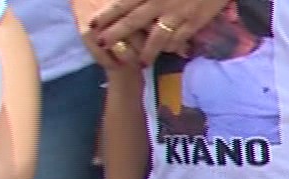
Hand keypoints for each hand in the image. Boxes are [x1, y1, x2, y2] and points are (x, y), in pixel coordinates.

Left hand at [85, 0, 229, 65]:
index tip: (93, 24)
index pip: (123, 3)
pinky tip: (169, 51)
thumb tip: (130, 0)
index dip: (107, 14)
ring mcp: (177, 15)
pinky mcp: (195, 22)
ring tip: (142, 63)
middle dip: (117, 35)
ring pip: (158, 37)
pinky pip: (180, 39)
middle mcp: (160, 3)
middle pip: (133, 22)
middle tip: (103, 45)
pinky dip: (173, 47)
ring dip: (148, 51)